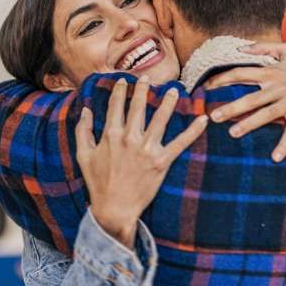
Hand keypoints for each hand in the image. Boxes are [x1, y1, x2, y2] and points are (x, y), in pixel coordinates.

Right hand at [76, 77, 207, 245]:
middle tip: (147, 78)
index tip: (124, 81)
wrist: (114, 208)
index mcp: (110, 135)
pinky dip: (193, 131)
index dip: (120, 91)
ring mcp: (147, 150)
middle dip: (143, 90)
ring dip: (168, 102)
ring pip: (160, 119)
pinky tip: (202, 120)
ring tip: (174, 90)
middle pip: (138, 107)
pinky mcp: (161, 162)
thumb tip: (86, 110)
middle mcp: (129, 139)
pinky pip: (180, 143)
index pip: (116, 106)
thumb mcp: (83, 155)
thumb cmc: (98, 182)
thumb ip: (83, 131)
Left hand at [204, 42, 285, 161]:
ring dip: (250, 124)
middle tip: (213, 117)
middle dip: (231, 108)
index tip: (207, 87)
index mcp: (272, 73)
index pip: (242, 73)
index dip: (223, 79)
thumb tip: (241, 48)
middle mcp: (279, 88)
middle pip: (251, 98)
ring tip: (233, 133)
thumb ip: (265, 47)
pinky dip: (284, 145)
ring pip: (266, 115)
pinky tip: (274, 158)